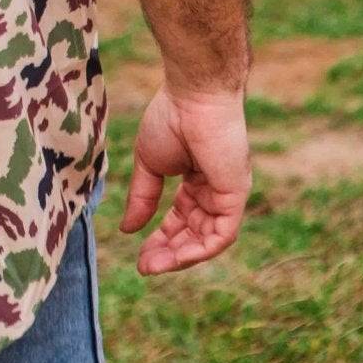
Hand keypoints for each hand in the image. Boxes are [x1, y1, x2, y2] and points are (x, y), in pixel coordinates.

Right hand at [121, 85, 250, 274]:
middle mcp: (215, 190)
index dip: (161, 237)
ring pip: (207, 239)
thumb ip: (143, 197)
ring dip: (180, 256)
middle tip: (144, 267)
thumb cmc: (171, 118)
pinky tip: (176, 256)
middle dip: (169, 252)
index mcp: (196, 179)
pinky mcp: (235, 196)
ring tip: (153, 265)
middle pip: (194, 232)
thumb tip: (127, 230)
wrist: (192, 95)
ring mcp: (227, 194)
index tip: (139, 254)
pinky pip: (221, 234)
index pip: (181, 218)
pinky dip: (199, 249)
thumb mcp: (150, 164)